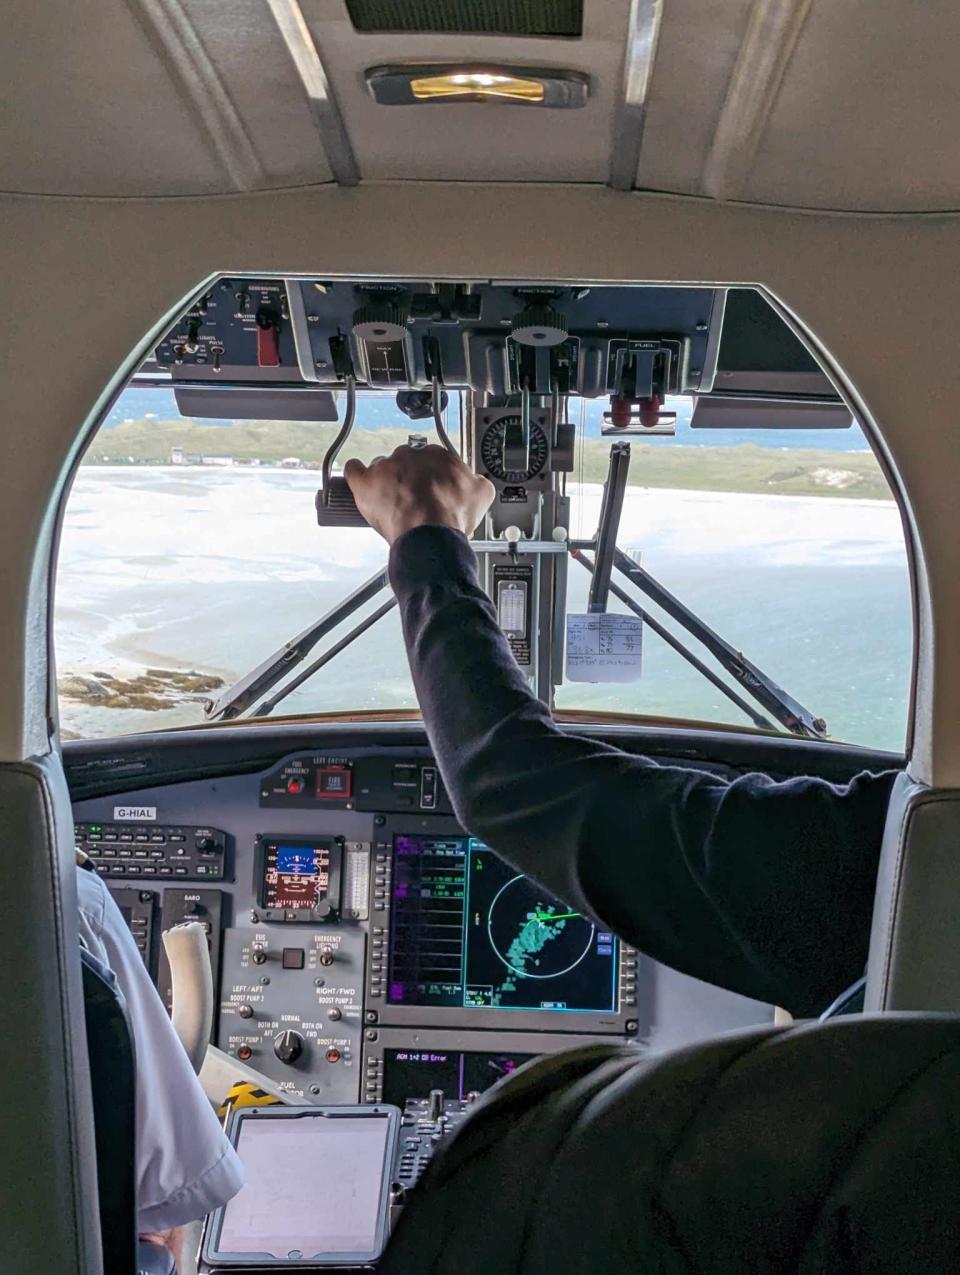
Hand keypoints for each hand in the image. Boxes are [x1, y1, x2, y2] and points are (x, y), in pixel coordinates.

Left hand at [344, 445, 494, 544]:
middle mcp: (410, 456)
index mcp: (438, 456)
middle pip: (406, 461)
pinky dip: (355, 473)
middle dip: (409, 477)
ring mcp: (386, 467)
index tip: (433, 486)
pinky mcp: (366, 482)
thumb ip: (477, 482)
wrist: (429, 534)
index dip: (433, 475)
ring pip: (382, 467)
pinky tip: (357, 477)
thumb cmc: (451, 516)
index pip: (433, 458)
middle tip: (414, 498)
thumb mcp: (481, 495)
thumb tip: (477, 482)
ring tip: (389, 499)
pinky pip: (354, 470)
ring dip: (384, 480)